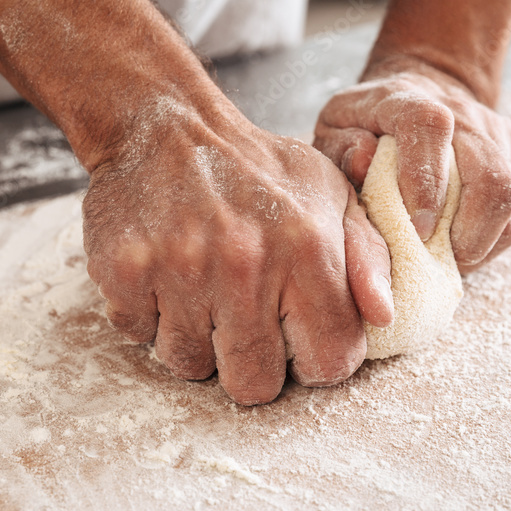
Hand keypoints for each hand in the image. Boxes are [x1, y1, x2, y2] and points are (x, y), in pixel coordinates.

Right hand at [83, 103, 393, 404]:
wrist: (169, 125)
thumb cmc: (259, 170)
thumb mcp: (331, 196)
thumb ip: (368, 257)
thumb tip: (385, 315)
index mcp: (308, 249)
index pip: (329, 362)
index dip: (315, 361)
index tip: (296, 338)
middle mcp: (246, 263)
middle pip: (254, 386)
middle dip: (251, 362)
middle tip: (241, 317)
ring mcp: (181, 268)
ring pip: (189, 365)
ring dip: (194, 337)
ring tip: (199, 286)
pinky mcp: (125, 269)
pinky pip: (138, 334)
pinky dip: (147, 313)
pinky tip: (162, 274)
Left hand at [314, 56, 510, 271]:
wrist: (422, 91)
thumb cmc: (368, 121)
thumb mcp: (336, 127)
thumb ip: (340, 146)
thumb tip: (363, 160)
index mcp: (409, 99)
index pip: (430, 126)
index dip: (426, 180)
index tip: (416, 227)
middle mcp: (462, 113)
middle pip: (489, 176)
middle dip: (464, 233)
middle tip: (432, 256)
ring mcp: (496, 132)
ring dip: (480, 241)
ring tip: (445, 254)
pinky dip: (490, 239)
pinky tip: (458, 240)